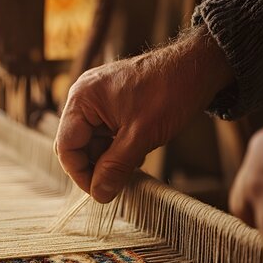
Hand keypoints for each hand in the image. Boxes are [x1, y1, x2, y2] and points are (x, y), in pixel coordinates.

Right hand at [55, 26, 233, 202]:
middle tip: (116, 183)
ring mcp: (98, 100)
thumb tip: (99, 194)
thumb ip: (116, 167)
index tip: (100, 192)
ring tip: (134, 162)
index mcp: (82, 99)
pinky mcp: (113, 104)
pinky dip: (118, 148)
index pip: (66, 146)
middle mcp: (84, 97)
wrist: (197, 69)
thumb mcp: (140, 136)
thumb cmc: (169, 92)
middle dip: (95, 166)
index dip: (80, 173)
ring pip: (93, 141)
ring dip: (109, 158)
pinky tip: (137, 151)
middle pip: (76, 144)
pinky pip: (106, 133)